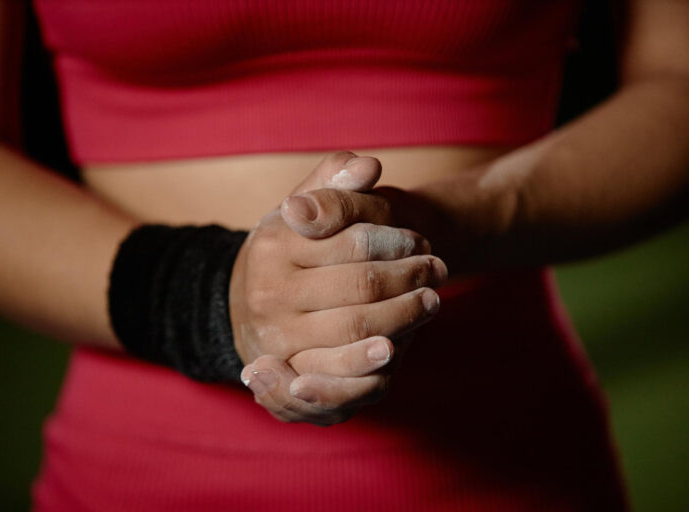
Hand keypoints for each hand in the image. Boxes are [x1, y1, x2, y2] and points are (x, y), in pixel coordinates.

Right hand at [230, 152, 446, 423]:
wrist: (250, 304)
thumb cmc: (290, 249)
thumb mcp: (304, 209)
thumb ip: (334, 183)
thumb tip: (369, 166)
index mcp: (275, 245)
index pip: (353, 242)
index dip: (396, 242)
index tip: (420, 242)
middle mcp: (270, 293)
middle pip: (360, 287)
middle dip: (409, 279)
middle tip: (438, 271)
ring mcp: (277, 338)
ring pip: (356, 330)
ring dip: (403, 317)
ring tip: (431, 303)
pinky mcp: (289, 377)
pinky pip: (337, 376)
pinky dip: (372, 364)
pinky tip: (398, 347)